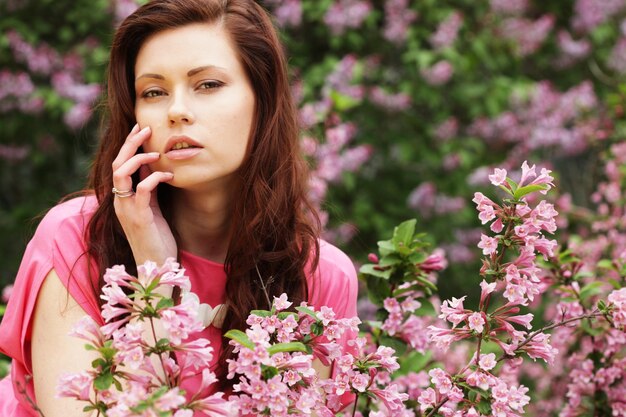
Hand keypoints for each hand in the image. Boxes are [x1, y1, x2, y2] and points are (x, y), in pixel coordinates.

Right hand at [112, 124, 176, 268]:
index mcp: (123, 198)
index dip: (128, 146)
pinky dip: (154, 178)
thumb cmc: (157, 238)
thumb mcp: (153, 208)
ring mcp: (128, 210)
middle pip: (117, 164)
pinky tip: (168, 175)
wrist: (156, 266)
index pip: (119, 165)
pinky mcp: (139, 218)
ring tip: (156, 151)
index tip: (140, 129)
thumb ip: (150, 189)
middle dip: (129, 144)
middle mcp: (121, 202)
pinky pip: (142, 191)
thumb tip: (155, 167)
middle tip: (144, 128)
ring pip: (122, 174)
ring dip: (138, 159)